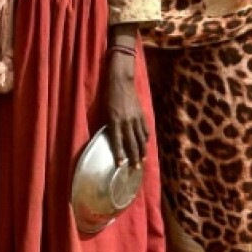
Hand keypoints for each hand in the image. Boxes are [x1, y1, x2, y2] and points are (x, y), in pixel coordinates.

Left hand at [105, 51, 148, 167]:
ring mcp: (136, 119)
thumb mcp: (105, 112)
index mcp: (114, 122)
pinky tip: (145, 145)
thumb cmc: (109, 97)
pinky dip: (145, 139)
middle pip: (131, 144)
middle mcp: (126, 122)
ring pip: (140, 139)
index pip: (117, 142)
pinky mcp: (142, 115)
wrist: (121, 82)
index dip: (119, 155)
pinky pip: (145, 130)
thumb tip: (114, 139)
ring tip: (142, 161)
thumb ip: (110, 126)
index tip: (121, 165)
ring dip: (142, 152)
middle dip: (133, 158)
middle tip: (135, 169)